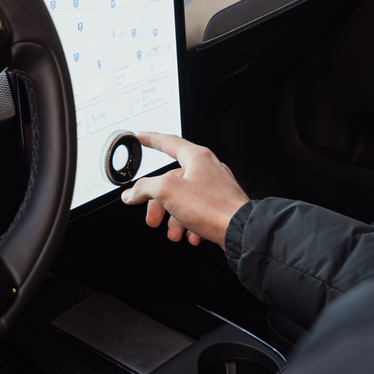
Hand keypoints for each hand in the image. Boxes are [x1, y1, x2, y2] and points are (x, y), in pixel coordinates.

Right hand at [121, 132, 248, 247]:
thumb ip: (145, 188)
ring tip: (173, 233)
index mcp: (197, 157)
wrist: (241, 231)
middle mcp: (208, 169)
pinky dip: (189, 225)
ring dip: (174, 220)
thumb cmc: (213, 208)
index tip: (141, 137)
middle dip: (158, 203)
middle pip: (172, 181)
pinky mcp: (221, 206)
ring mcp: (216, 188)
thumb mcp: (168, 192)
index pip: (169, 142)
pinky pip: (198, 212)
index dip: (151, 139)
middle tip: (152, 219)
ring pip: (184, 200)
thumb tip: (132, 192)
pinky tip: (190, 236)